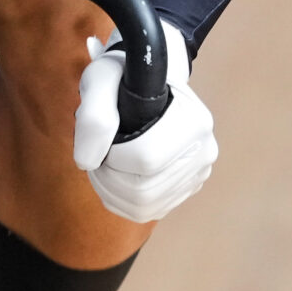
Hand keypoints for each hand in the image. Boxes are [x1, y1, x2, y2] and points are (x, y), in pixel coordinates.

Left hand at [71, 20, 215, 221]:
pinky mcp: (187, 188)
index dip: (112, 156)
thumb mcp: (101, 81)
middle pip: (144, 191)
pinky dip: (121, 200)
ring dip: (111, 191)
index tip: (104, 138)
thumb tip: (87, 162)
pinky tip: (116, 176)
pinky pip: (147, 211)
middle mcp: (204, 150)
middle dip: (108, 177)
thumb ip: (93, 117)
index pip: (146, 159)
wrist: (144, 84)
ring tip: (105, 164)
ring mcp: (198, 172)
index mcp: (193, 120)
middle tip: (98, 154)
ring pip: (144, 207)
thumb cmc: (122, 79)